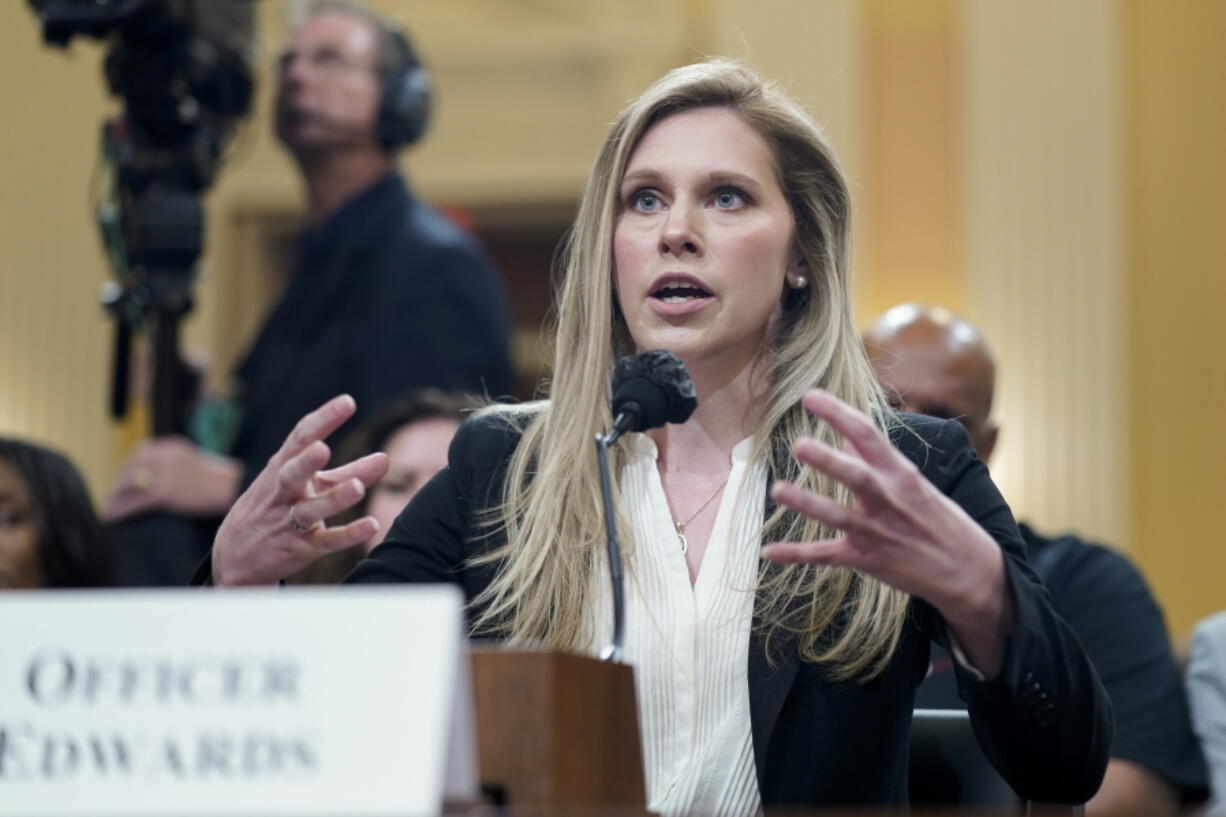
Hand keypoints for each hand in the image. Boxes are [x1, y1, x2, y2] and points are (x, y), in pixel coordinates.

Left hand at [106, 437, 241, 520]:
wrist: (234, 489)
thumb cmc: (218, 481)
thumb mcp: (195, 462)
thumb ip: (174, 464)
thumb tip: (154, 478)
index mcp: (172, 447)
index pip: (140, 453)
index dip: (128, 467)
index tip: (123, 479)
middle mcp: (164, 456)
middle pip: (131, 468)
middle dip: (119, 483)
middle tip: (113, 497)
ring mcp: (164, 474)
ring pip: (129, 485)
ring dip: (116, 497)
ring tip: (109, 508)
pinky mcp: (164, 493)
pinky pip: (136, 502)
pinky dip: (122, 510)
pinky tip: (114, 518)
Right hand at [212, 395, 388, 586]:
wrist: (234, 557)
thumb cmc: (276, 508)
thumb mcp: (306, 486)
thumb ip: (346, 472)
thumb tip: (385, 458)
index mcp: (282, 469)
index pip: (300, 439)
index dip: (323, 419)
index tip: (348, 402)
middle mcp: (282, 494)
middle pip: (291, 474)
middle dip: (305, 462)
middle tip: (323, 448)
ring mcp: (288, 522)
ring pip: (310, 510)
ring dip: (333, 499)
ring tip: (357, 487)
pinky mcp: (300, 549)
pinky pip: (325, 541)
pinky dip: (348, 535)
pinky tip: (372, 525)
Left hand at [762, 389, 1012, 673]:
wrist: (969, 571)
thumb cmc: (939, 519)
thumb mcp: (914, 483)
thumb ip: (876, 460)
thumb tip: (843, 434)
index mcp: (901, 474)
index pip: (868, 436)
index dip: (839, 414)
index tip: (811, 396)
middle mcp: (888, 500)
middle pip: (856, 476)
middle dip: (828, 461)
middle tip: (799, 444)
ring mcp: (877, 531)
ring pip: (838, 516)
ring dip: (808, 504)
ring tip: (778, 490)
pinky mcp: (867, 559)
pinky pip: (826, 556)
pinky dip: (797, 555)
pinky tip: (769, 551)